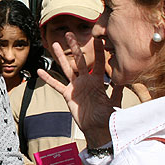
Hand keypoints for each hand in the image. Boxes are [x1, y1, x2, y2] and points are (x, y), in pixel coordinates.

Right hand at [38, 33, 121, 147]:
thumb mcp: (115, 102)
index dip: (98, 51)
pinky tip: (40, 71)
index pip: (97, 63)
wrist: (97, 130)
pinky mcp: (68, 95)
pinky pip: (57, 86)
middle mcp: (85, 82)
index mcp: (97, 81)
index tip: (98, 38)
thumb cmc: (107, 117)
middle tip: (69, 34)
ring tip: (56, 45)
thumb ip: (118, 91)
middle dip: (75, 47)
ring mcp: (76, 87)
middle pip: (79, 61)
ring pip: (67, 69)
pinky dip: (49, 79)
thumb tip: (124, 80)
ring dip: (61, 57)